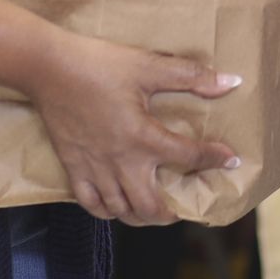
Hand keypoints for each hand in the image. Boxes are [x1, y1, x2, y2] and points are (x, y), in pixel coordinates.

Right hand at [28, 33, 241, 223]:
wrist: (49, 67)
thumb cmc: (99, 64)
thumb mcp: (147, 65)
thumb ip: (190, 76)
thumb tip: (230, 81)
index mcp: (142, 137)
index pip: (187, 157)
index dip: (213, 159)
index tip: (229, 159)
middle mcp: (120, 162)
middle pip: (151, 207)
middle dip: (172, 212)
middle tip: (185, 203)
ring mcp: (95, 169)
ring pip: (122, 211)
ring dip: (142, 214)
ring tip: (155, 205)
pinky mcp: (73, 168)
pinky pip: (92, 205)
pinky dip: (108, 210)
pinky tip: (118, 202)